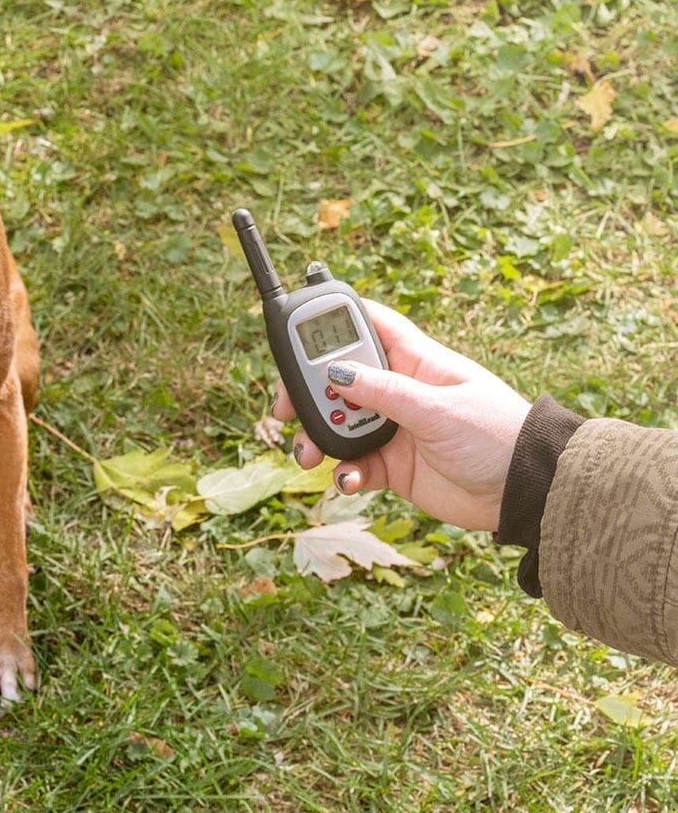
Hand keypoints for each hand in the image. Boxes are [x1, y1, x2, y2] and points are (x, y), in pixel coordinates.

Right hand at [270, 301, 530, 530]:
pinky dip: (344, 472)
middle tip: (286, 408)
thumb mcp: (437, 409)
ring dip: (319, 435)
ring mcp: (394, 427)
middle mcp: (399, 390)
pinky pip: (354, 464)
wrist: (525, 493)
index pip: (368, 324)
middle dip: (309, 391)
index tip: (298, 328)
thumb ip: (384, 392)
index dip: (334, 320)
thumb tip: (336, 372)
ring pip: (339, 422)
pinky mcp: (393, 465)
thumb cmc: (496, 435)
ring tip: (310, 454)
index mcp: (415, 361)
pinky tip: (348, 479)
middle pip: (338, 377)